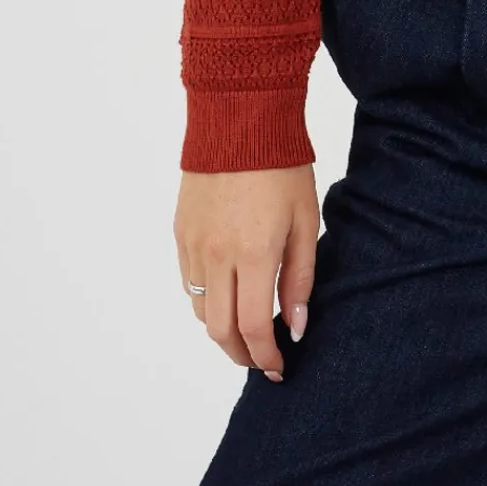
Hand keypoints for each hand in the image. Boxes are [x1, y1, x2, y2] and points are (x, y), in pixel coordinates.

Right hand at [174, 165, 320, 378]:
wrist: (239, 118)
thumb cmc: (282, 165)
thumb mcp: (306, 219)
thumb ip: (300, 277)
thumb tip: (297, 326)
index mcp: (254, 254)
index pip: (254, 328)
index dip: (266, 357)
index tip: (279, 367)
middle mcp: (217, 256)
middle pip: (220, 332)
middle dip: (242, 356)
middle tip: (262, 360)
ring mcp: (194, 245)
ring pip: (200, 312)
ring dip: (222, 332)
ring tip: (246, 333)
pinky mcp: (180, 233)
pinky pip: (189, 283)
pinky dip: (207, 302)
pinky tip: (227, 296)